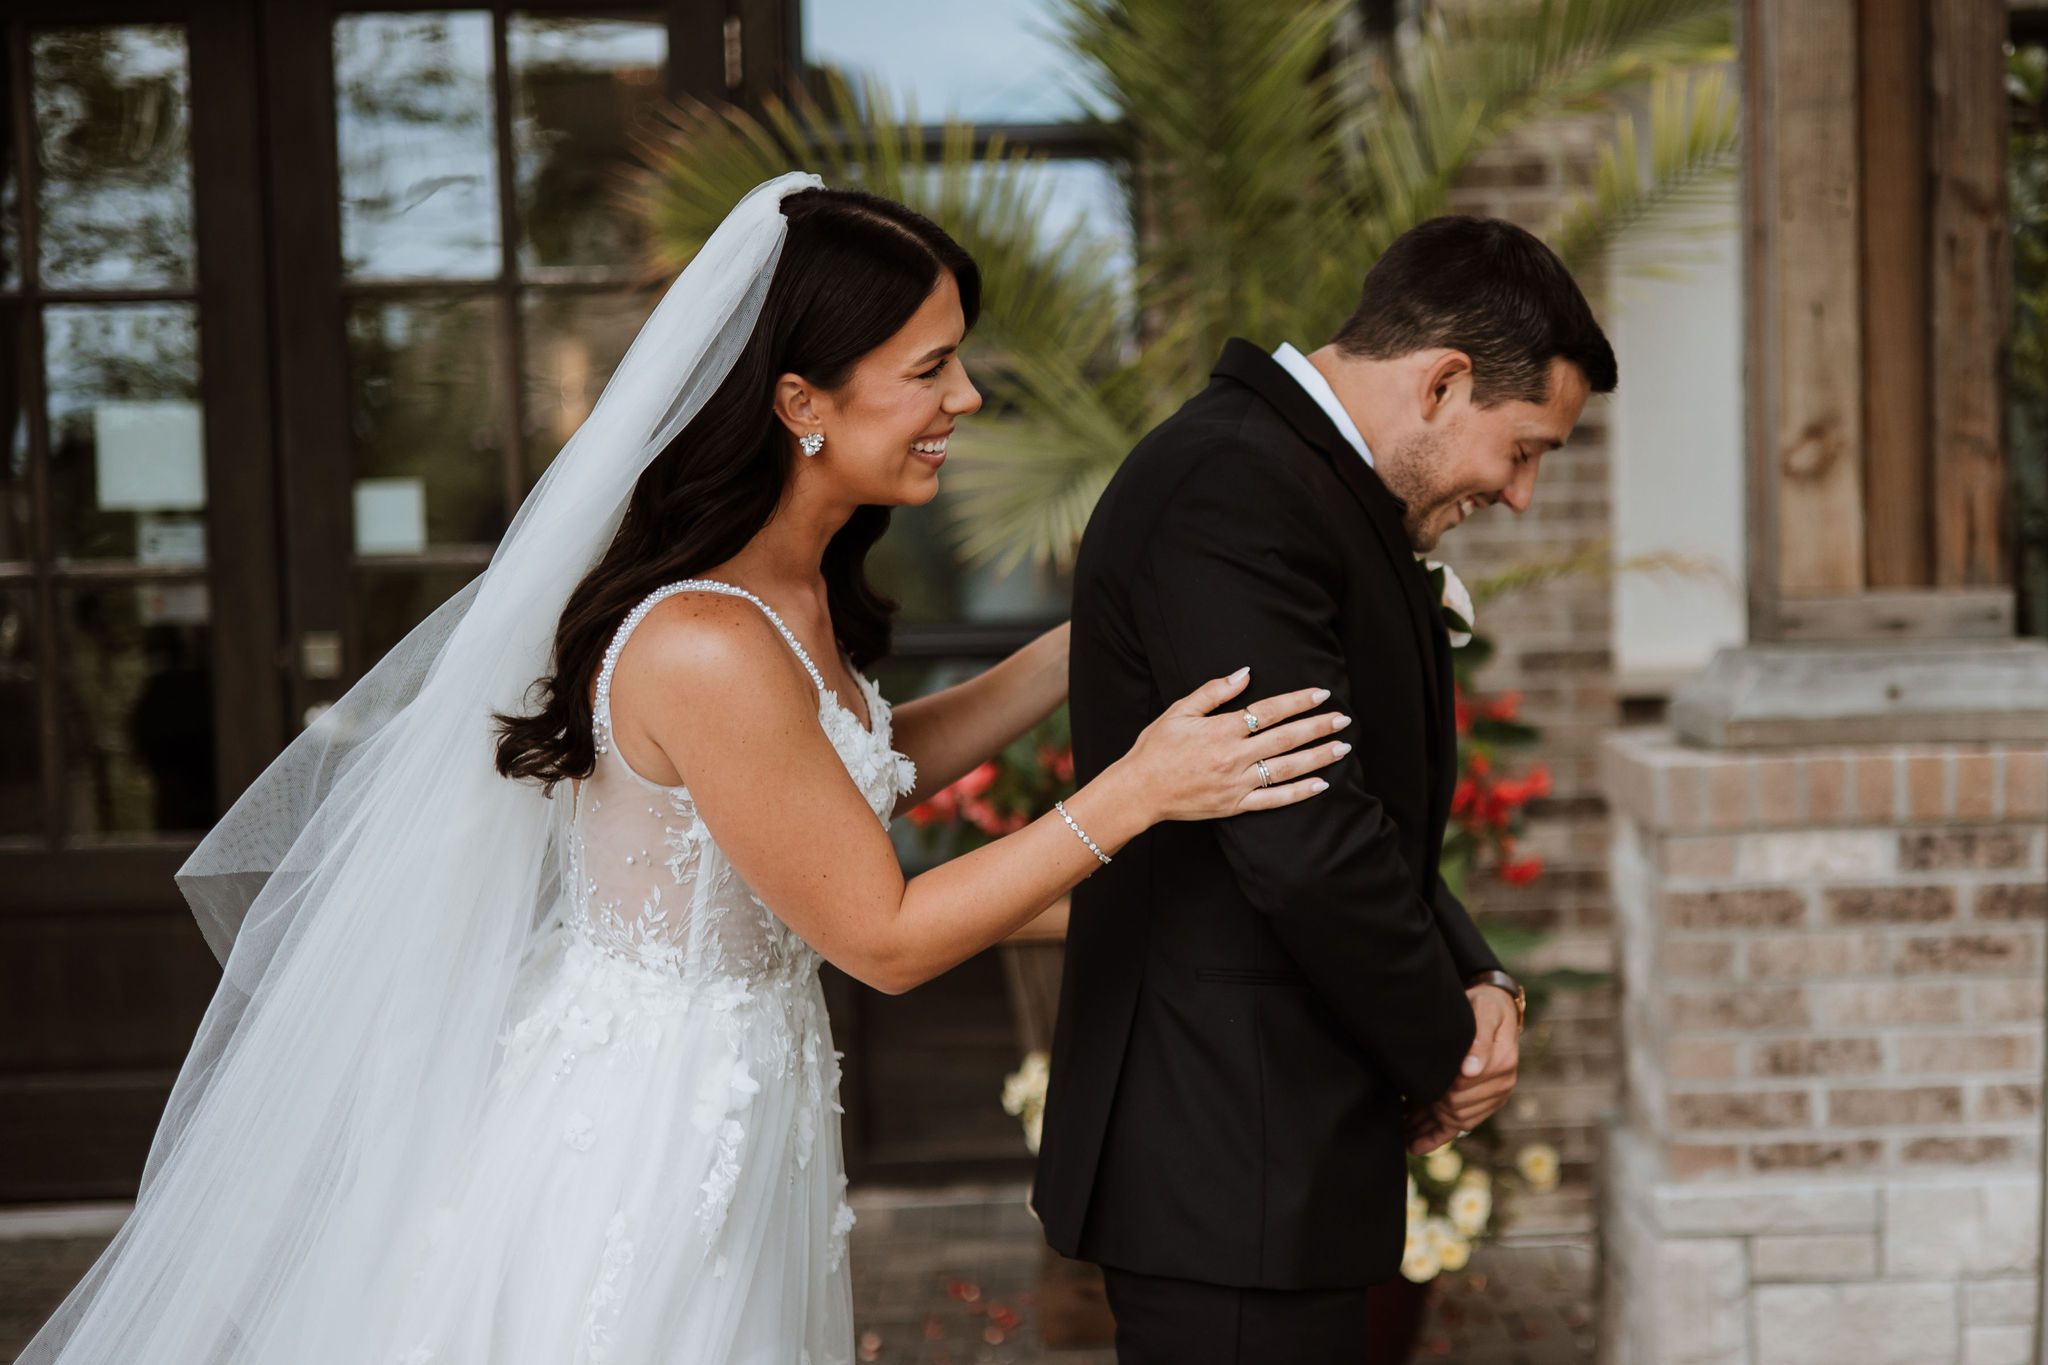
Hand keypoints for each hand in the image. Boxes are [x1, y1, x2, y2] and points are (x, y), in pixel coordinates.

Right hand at [1113, 667, 1350, 824]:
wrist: (1139, 790)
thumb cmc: (1156, 748)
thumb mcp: (1179, 711)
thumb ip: (1214, 691)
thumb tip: (1245, 673)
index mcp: (1222, 730)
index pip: (1269, 711)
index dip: (1298, 701)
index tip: (1321, 693)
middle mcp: (1234, 756)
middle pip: (1286, 738)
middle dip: (1318, 727)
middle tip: (1344, 719)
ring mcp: (1237, 783)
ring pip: (1286, 768)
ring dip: (1317, 757)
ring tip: (1342, 748)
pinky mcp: (1236, 805)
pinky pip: (1274, 800)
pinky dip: (1299, 793)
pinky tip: (1321, 784)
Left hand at [1404, 985, 1520, 1153]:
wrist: (1496, 1008)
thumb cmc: (1486, 1008)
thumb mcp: (1484, 1014)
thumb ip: (1479, 1041)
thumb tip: (1470, 1071)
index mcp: (1501, 1065)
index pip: (1462, 1087)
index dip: (1437, 1088)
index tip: (1414, 1085)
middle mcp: (1500, 1086)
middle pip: (1457, 1109)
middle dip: (1428, 1108)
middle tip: (1398, 1108)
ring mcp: (1491, 1098)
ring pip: (1453, 1122)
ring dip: (1425, 1127)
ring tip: (1398, 1129)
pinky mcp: (1481, 1104)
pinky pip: (1457, 1127)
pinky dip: (1434, 1138)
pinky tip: (1412, 1145)